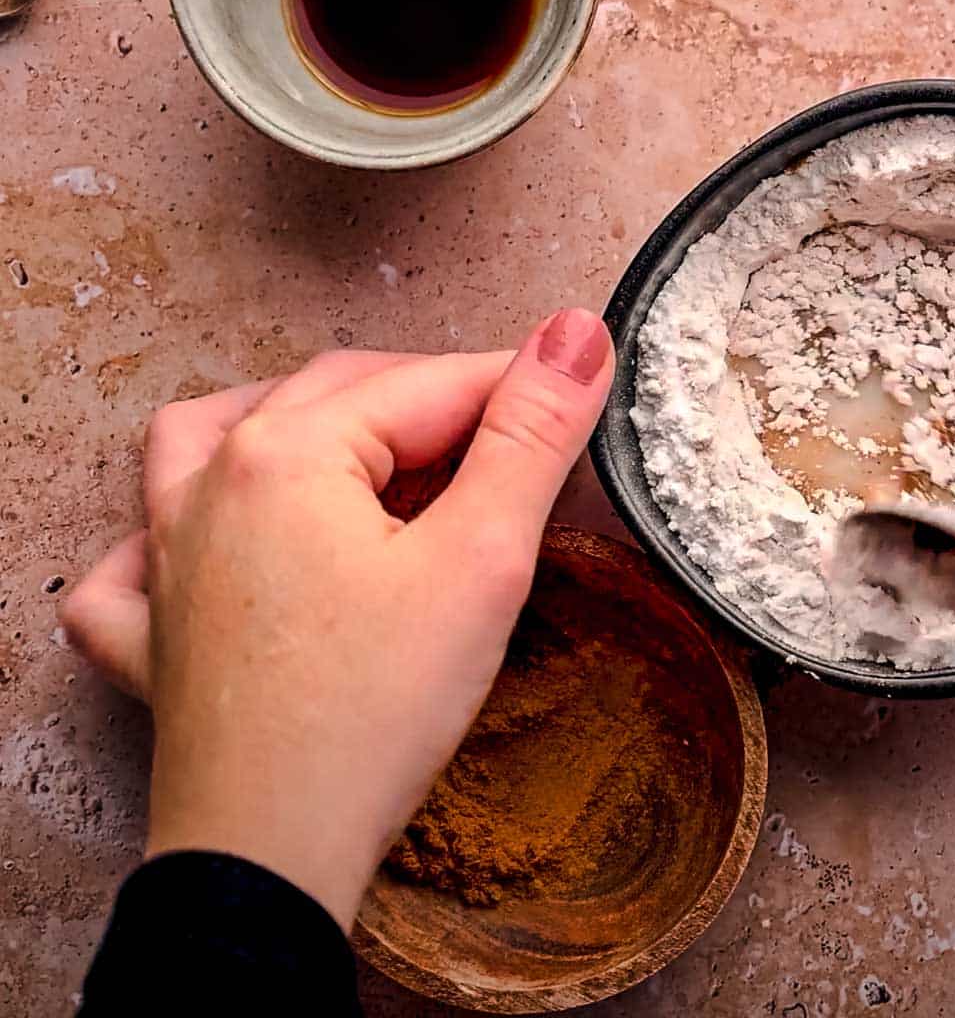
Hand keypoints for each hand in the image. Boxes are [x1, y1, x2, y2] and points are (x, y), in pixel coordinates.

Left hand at [59, 310, 614, 929]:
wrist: (270, 852)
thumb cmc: (375, 710)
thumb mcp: (482, 560)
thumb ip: (530, 437)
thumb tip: (576, 332)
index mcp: (287, 451)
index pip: (430, 383)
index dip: (518, 386)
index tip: (583, 398)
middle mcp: (208, 483)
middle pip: (335, 397)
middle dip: (431, 405)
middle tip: (516, 445)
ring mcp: (164, 559)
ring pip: (216, 440)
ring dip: (297, 428)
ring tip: (368, 455)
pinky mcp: (151, 634)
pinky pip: (141, 555)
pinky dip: (179, 533)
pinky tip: (220, 549)